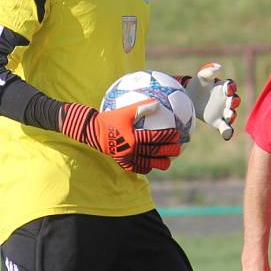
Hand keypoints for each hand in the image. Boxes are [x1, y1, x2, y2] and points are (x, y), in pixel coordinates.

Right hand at [60, 100, 180, 173]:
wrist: (92, 132)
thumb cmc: (109, 118)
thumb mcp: (125, 111)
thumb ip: (141, 107)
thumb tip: (158, 103)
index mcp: (133, 138)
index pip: (154, 138)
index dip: (167, 136)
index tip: (177, 134)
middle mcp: (131, 151)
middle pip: (154, 153)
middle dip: (169, 151)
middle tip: (179, 149)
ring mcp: (127, 158)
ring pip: (148, 164)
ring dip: (160, 162)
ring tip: (169, 161)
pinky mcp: (122, 163)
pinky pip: (138, 168)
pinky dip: (147, 167)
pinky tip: (153, 164)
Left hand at [183, 63, 240, 139]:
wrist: (188, 98)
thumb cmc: (197, 84)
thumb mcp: (201, 76)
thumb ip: (209, 70)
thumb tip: (219, 67)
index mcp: (224, 87)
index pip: (231, 87)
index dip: (231, 88)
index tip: (227, 89)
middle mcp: (226, 100)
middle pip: (235, 101)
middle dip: (234, 102)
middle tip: (230, 102)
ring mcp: (223, 111)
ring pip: (232, 114)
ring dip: (232, 115)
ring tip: (229, 115)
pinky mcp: (218, 122)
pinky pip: (225, 127)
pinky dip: (227, 131)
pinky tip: (227, 135)